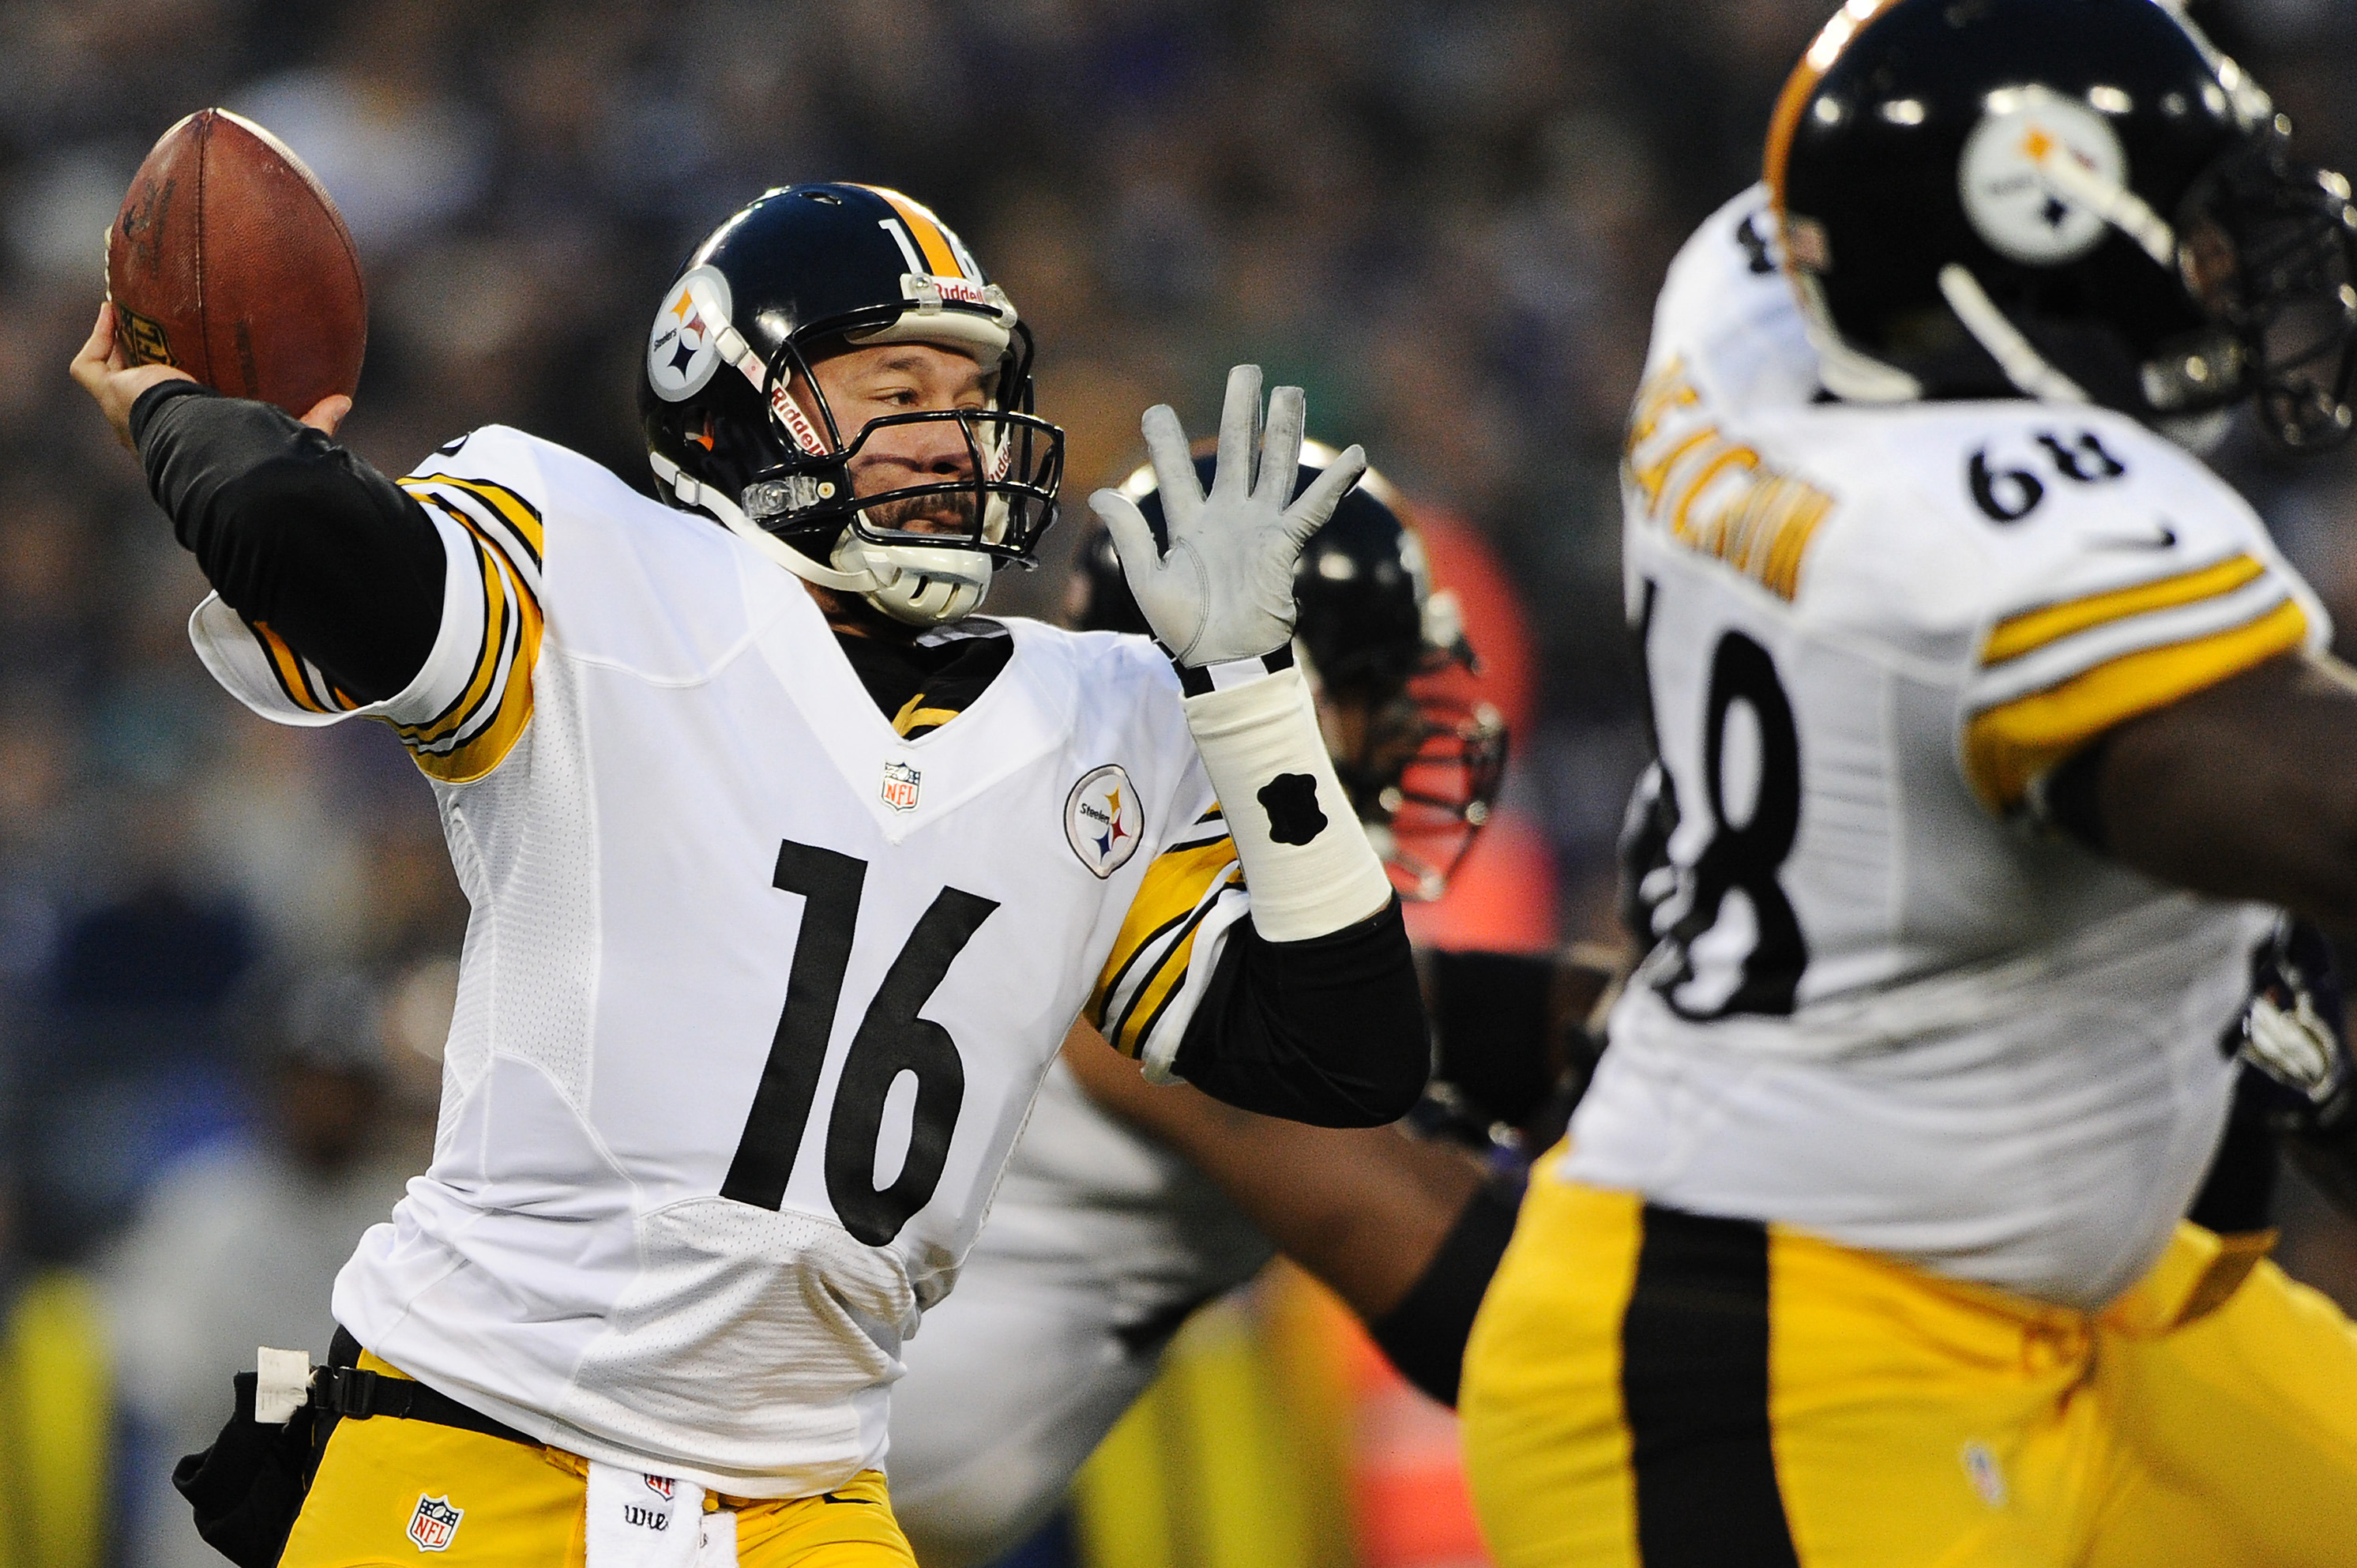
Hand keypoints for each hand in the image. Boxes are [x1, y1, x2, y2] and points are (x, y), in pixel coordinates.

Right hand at [70, 302, 350, 449]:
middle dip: (143, 363)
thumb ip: (314, 419)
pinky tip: (111, 308)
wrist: (206, 446)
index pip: (182, 418)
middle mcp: (151, 429)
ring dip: (115, 343)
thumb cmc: (247, 448)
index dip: (183, 396)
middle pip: (141, 393)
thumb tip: (345, 402)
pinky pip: (88, 365)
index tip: (194, 372)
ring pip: (110, 374)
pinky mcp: (109, 397)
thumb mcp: (286, 429)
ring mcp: (126, 413)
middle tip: (153, 333)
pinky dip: (97, 337)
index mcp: (188, 441)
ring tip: (124, 310)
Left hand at [1090, 364, 1365, 666]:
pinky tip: (1355, 456)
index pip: (1177, 471)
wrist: (1223, 661)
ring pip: (1274, 466)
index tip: (1155, 411)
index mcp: (1189, 523)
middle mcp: (1226, 516)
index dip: (1166, 440)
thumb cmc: (1184, 628)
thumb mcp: (1148, 580)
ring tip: (1291, 390)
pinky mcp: (1283, 545)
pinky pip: (1311, 508)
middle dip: (1240, 409)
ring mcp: (1257, 527)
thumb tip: (1102, 493)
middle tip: (1246, 370)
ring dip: (1284, 428)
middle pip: (1235, 451)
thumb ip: (1130, 535)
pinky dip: (1333, 482)